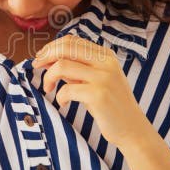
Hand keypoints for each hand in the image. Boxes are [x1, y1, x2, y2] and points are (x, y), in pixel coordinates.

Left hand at [32, 34, 146, 145]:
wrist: (132, 128)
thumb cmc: (109, 105)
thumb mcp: (93, 81)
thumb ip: (74, 69)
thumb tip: (46, 59)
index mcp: (105, 55)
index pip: (72, 41)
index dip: (52, 47)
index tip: (41, 58)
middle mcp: (105, 62)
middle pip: (65, 47)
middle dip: (45, 56)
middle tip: (37, 67)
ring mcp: (103, 78)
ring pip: (62, 66)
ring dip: (48, 77)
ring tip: (49, 88)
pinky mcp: (99, 95)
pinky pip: (67, 89)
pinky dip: (59, 96)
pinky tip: (63, 103)